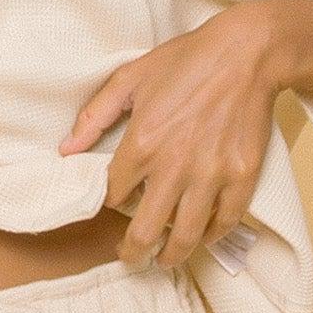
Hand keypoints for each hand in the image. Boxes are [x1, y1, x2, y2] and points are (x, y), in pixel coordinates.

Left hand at [56, 0, 289, 269]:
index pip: (113, 194)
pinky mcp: (242, 177)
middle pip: (146, 230)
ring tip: (164, 259)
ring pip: (186, 236)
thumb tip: (65, 151)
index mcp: (142, 142)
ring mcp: (211, 175)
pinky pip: (224, 222)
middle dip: (133, 251)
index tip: (113, 205)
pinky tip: (201, 236)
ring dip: (171, 255)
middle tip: (131, 257)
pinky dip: (211, 235)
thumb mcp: (130, 78)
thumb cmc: (186, 61)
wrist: (247, 53)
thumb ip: (94, 116)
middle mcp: (174, 166)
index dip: (109, 203)